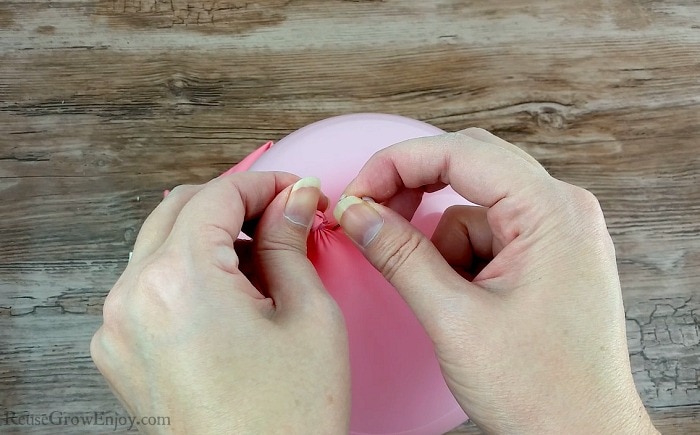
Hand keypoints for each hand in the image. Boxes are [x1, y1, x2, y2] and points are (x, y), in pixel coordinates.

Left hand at [91, 173, 349, 433]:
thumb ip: (291, 242)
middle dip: (235, 203)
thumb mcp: (309, 316)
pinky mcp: (118, 351)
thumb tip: (294, 198)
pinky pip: (148, 283)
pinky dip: (187, 270)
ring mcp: (116, 327)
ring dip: (209, 235)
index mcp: (180, 282)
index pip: (217, 195)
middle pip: (180, 209)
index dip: (263, 182)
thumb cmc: (289, 418)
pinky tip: (230, 292)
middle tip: (283, 216)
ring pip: (160, 243)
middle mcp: (132, 298)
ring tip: (262, 257)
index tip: (294, 189)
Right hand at [333, 129, 656, 433]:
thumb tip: (357, 212)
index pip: (461, 153)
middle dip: (413, 188)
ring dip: (439, 238)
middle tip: (371, 215)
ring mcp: (557, 234)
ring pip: (473, 205)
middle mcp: (562, 211)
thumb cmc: (540, 391)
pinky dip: (458, 258)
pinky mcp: (547, 257)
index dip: (397, 164)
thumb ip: (399, 255)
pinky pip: (487, 234)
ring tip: (438, 290)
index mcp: (551, 213)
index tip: (357, 192)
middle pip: (470, 166)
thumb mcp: (454, 319)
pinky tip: (461, 298)